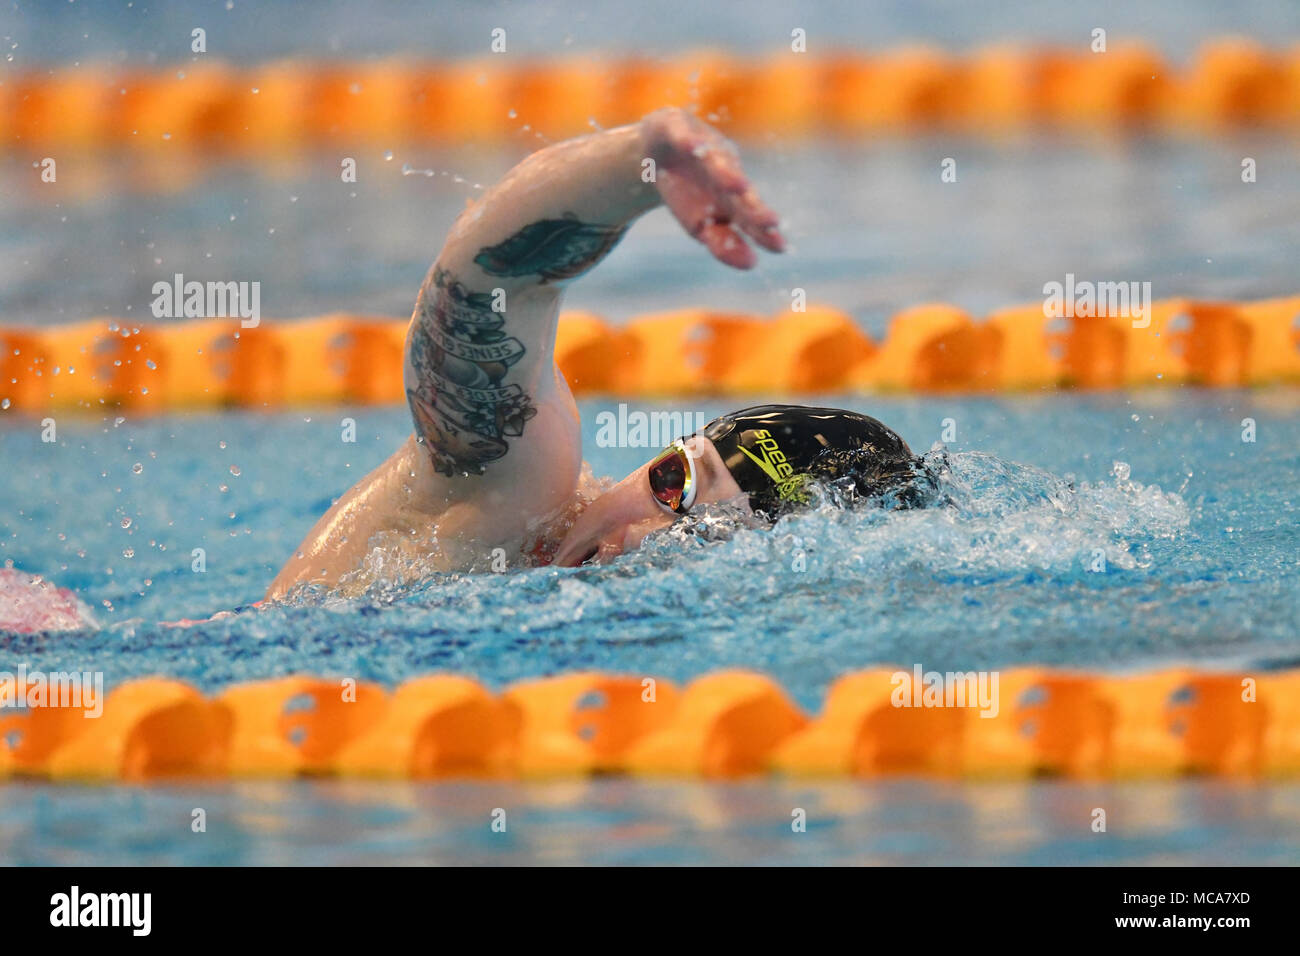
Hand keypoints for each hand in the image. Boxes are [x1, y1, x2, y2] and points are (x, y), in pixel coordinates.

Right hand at [640, 108, 785, 268]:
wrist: (655, 151)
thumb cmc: (686, 190)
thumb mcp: (699, 224)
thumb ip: (723, 244)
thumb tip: (752, 264)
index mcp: (731, 195)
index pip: (750, 215)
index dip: (763, 231)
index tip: (780, 248)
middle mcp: (724, 169)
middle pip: (739, 190)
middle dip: (753, 206)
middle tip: (770, 222)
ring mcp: (702, 147)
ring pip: (716, 160)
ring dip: (726, 173)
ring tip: (738, 187)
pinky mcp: (676, 127)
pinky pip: (682, 134)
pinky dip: (687, 141)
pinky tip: (692, 147)